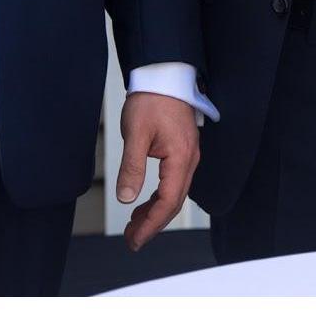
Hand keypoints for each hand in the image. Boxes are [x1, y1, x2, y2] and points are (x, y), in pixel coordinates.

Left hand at [115, 91, 198, 250]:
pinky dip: (159, 198)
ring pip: (174, 194)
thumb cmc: (152, 99)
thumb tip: (126, 197)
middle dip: (153, 224)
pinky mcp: (181, 151)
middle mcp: (189, 159)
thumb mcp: (136, 134)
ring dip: (155, 212)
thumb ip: (131, 167)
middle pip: (174, 202)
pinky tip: (144, 203)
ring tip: (134, 225)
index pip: (168, 202)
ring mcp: (187, 155)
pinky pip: (173, 182)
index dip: (151, 224)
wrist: (164, 74)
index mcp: (180, 157)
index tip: (135, 239)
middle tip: (132, 240)